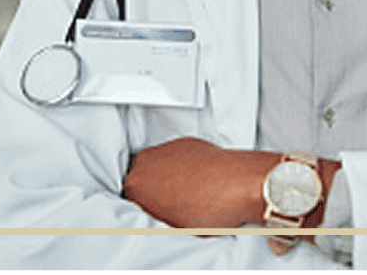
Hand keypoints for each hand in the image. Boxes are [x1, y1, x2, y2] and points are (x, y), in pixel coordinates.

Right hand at [123, 137, 279, 228]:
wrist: (239, 183)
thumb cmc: (207, 209)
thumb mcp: (171, 226)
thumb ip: (154, 217)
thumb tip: (155, 218)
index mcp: (135, 184)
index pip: (127, 198)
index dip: (142, 208)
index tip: (153, 215)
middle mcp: (147, 160)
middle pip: (140, 177)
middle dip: (150, 189)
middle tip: (167, 206)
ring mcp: (168, 147)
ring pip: (158, 165)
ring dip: (166, 176)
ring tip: (185, 193)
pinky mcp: (187, 141)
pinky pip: (176, 156)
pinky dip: (182, 165)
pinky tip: (196, 180)